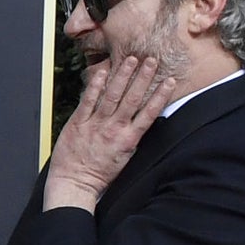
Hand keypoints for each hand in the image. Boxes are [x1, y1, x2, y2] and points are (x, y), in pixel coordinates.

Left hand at [45, 54, 168, 212]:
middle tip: (152, 60)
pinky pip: (87, 101)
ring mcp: (95, 125)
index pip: (150, 113)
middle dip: (143, 78)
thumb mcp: (125, 157)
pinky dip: (95, 86)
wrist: (74, 184)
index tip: (170, 80)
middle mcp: (114, 129)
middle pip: (132, 99)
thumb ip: (132, 137)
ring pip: (112, 96)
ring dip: (123, 76)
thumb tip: (144, 121)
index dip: (161, 95)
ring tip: (131, 59)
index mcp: (129, 139)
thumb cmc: (99, 174)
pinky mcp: (77, 124)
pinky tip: (103, 71)